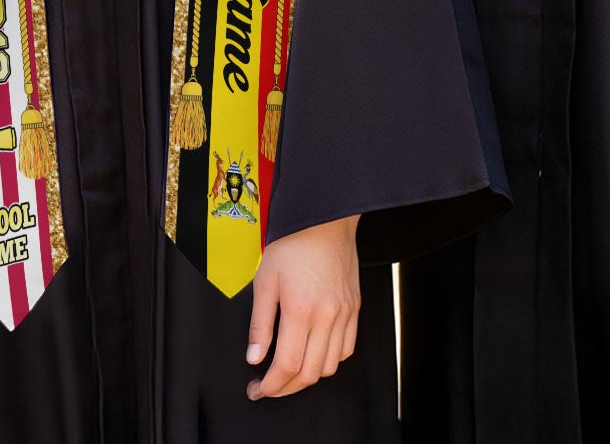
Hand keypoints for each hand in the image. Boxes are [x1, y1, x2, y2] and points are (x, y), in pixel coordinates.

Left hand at [247, 214, 359, 399]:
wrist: (324, 219)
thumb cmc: (292, 243)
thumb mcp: (264, 279)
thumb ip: (260, 323)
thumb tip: (255, 357)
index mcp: (301, 310)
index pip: (288, 365)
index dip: (272, 385)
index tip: (258, 390)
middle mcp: (327, 317)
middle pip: (310, 373)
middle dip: (286, 388)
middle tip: (268, 387)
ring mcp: (344, 315)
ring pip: (330, 366)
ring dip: (308, 377)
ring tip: (288, 372)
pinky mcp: (355, 310)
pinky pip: (346, 349)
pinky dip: (329, 360)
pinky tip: (313, 354)